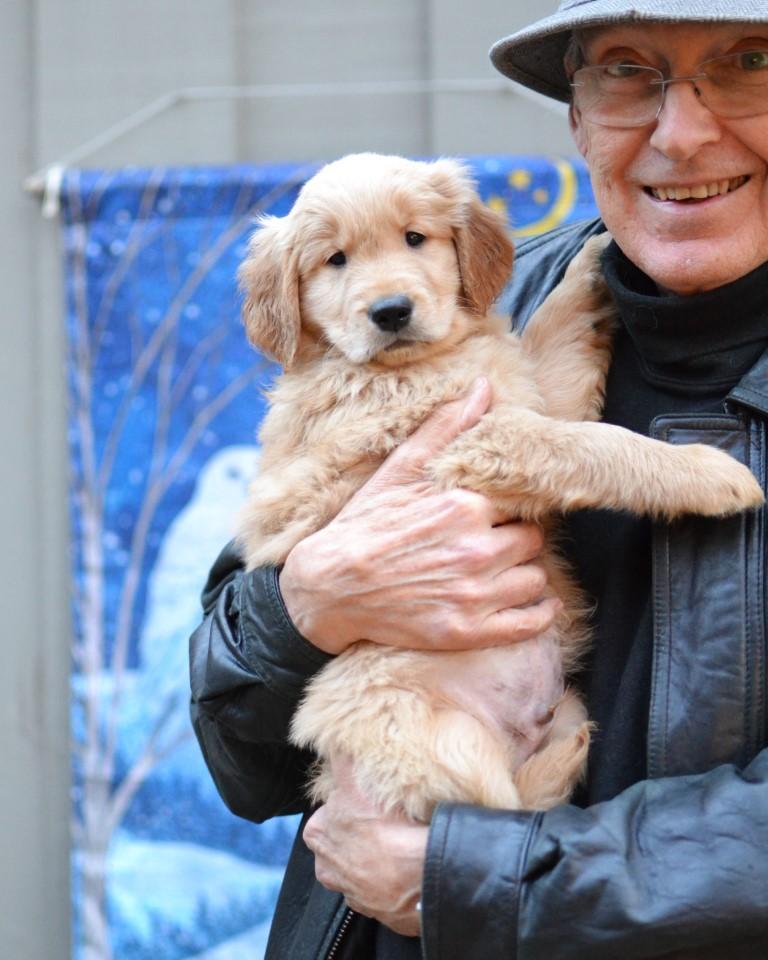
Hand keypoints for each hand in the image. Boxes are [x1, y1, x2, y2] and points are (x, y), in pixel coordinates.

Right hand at [280, 378, 559, 654]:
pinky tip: (536, 605)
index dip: (511, 508)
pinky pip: (529, 624)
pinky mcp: (466, 631)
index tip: (499, 513)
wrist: (328, 586)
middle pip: (532, 541)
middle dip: (518, 540)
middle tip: (498, 542)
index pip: (521, 503)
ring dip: (525, 574)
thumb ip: (445, 428)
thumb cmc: (363, 524)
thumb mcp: (400, 470)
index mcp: (464, 506)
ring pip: (535, 579)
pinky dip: (540, 614)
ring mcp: (473, 594)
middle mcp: (475, 549)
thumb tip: (484, 387)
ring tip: (505, 570)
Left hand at [303, 756, 427, 936]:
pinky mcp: (378, 911)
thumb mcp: (355, 781)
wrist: (419, 875)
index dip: (347, 802)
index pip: (326, 813)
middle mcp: (328, 868)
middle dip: (357, 833)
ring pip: (359, 868)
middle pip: (340, 842)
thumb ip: (339, 757)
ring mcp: (352, 893)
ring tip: (397, 843)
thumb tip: (329, 737)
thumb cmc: (384, 827)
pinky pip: (381, 891)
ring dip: (374, 858)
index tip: (366, 799)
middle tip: (383, 820)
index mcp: (317, 835)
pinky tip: (405, 866)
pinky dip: (391, 881)